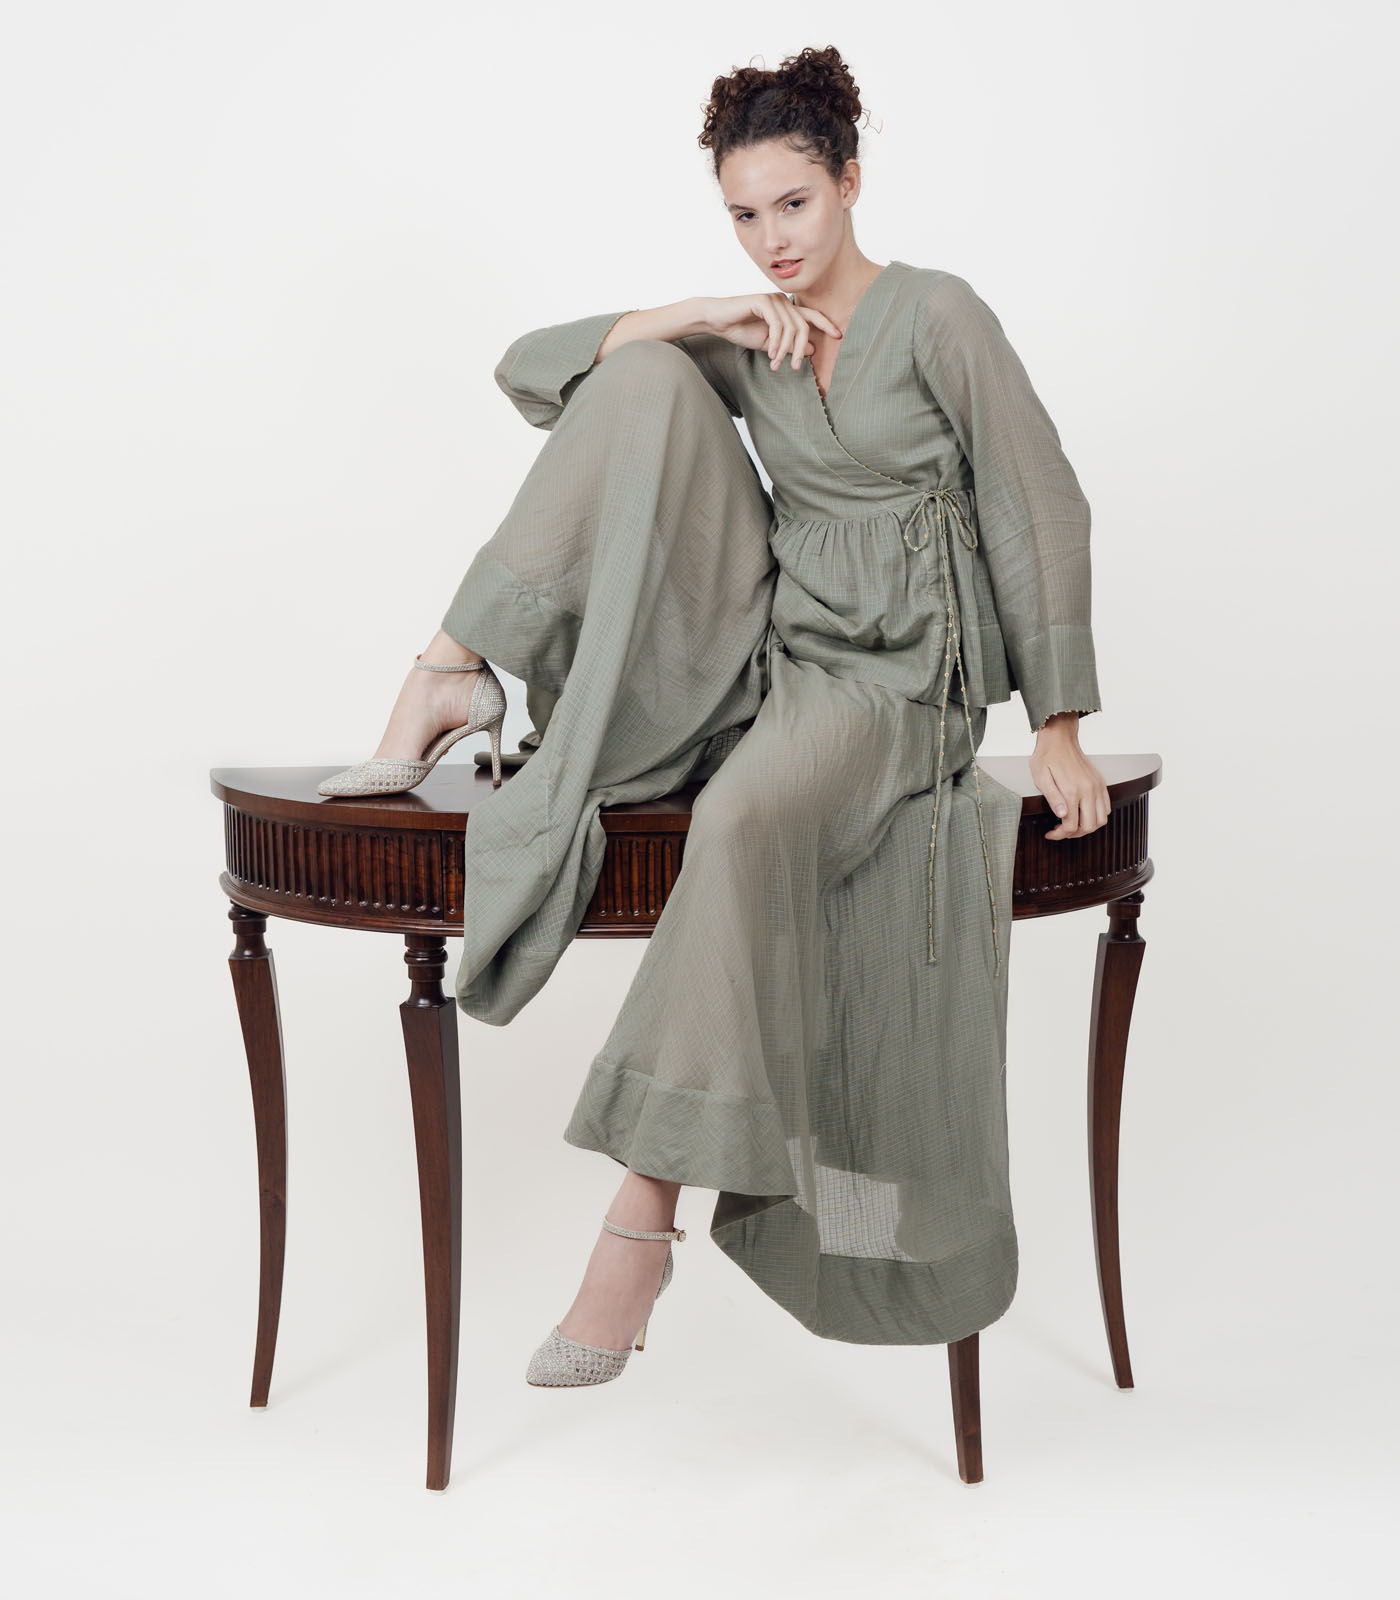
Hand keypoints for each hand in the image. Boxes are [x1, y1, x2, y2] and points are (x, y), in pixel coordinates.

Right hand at [695, 293, 844, 372]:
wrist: (717, 320)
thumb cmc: (741, 329)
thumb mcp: (769, 343)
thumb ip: (789, 345)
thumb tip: (813, 350)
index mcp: (786, 309)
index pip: (810, 316)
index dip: (826, 324)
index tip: (839, 335)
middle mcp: (782, 301)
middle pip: (803, 325)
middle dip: (801, 349)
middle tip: (796, 368)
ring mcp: (773, 299)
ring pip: (791, 327)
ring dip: (784, 349)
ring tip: (776, 363)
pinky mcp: (763, 301)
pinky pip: (778, 325)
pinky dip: (776, 342)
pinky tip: (770, 354)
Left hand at [1029, 714, 1109, 839]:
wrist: (1060, 738)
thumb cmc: (1047, 756)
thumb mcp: (1040, 777)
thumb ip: (1052, 797)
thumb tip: (1062, 815)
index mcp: (1072, 790)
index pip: (1071, 825)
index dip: (1060, 834)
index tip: (1050, 833)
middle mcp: (1089, 790)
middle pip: (1089, 826)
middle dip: (1074, 834)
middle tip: (1061, 830)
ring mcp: (1097, 786)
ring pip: (1101, 820)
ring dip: (1088, 826)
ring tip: (1073, 824)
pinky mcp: (1100, 783)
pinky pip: (1106, 807)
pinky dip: (1097, 816)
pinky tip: (1083, 813)